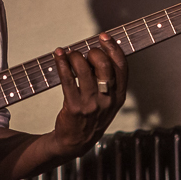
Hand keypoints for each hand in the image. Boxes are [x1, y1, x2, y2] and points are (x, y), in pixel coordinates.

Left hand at [50, 33, 127, 157]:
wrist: (75, 142)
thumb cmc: (91, 117)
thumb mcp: (108, 101)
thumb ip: (107, 80)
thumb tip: (98, 52)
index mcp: (119, 96)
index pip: (122, 67)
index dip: (113, 48)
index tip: (104, 37)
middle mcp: (107, 99)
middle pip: (105, 66)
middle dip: (94, 52)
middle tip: (85, 52)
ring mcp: (91, 104)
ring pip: (84, 70)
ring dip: (74, 56)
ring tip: (69, 55)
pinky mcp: (75, 107)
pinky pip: (67, 80)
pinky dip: (62, 64)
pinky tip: (58, 56)